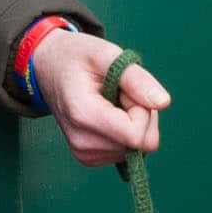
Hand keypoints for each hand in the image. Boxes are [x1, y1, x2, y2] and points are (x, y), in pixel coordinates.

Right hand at [29, 28, 170, 167]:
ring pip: (137, 150)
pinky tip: (107, 114)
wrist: (47, 68)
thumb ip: (136, 78)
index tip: (126, 90)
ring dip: (133, 123)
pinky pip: (126, 152)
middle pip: (141, 144)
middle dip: (141, 116)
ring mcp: (85, 154)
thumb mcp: (106, 54)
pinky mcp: (89, 158)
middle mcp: (83, 142)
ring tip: (110, 102)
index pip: (137, 135)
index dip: (142, 110)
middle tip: (119, 94)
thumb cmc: (76, 57)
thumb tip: (163, 103)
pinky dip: (125, 133)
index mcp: (84, 115)